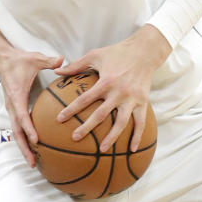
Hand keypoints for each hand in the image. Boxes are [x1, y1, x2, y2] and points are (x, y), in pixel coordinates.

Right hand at [0, 47, 64, 165]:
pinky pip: (19, 128)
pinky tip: (35, 149)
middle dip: (24, 148)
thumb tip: (61, 60)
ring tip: (34, 163)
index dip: (29, 128)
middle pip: (17, 132)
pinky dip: (25, 140)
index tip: (36, 140)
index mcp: (17, 96)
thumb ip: (48, 61)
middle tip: (33, 163)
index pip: (22, 116)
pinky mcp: (14, 109)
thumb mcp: (34, 58)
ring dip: (24, 148)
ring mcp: (12, 109)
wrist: (2, 58)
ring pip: (16, 133)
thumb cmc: (19, 59)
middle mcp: (12, 105)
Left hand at [57, 26, 170, 151]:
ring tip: (102, 150)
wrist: (144, 51)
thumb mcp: (95, 55)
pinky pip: (140, 122)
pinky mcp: (142, 102)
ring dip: (111, 137)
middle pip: (100, 114)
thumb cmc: (117, 52)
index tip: (59, 119)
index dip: (72, 109)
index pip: (85, 98)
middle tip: (75, 138)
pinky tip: (132, 150)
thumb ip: (75, 65)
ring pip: (121, 122)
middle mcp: (119, 92)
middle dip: (87, 127)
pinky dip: (137, 136)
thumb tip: (56, 71)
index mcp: (106, 81)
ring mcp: (131, 99)